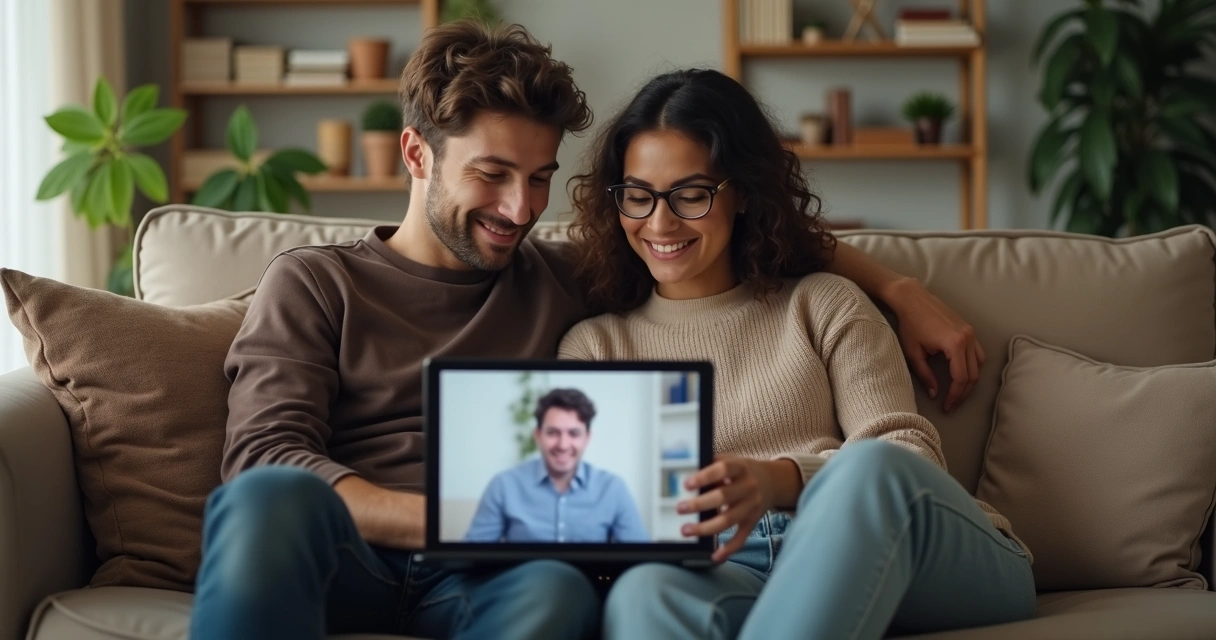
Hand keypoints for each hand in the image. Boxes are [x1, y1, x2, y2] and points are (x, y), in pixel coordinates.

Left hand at [676, 456, 777, 562]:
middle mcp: (748, 487)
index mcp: (740, 467)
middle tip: (680, 508)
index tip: (686, 484)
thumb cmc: (741, 472)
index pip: (723, 469)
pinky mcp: (752, 522)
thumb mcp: (732, 460)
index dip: (705, 476)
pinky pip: (741, 537)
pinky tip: (714, 556)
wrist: (772, 482)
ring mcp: (751, 506)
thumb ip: (712, 464)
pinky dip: (729, 548)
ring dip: (706, 528)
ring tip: (686, 531)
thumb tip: (683, 471)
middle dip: (700, 504)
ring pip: (729, 519)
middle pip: (723, 497)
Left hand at [884, 277, 984, 412]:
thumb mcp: (914, 353)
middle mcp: (968, 338)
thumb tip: (935, 394)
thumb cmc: (910, 324)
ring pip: (979, 365)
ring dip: (971, 381)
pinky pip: (978, 353)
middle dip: (964, 393)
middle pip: (973, 374)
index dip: (955, 396)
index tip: (947, 407)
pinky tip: (962, 375)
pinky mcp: (969, 329)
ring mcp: (971, 332)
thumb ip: (925, 375)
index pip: (961, 378)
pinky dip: (973, 366)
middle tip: (952, 405)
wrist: (912, 299)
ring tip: (957, 393)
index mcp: (955, 344)